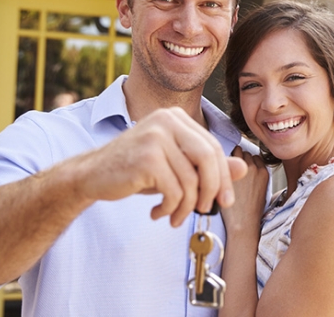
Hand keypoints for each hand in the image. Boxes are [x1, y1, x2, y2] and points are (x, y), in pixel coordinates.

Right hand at [71, 107, 247, 226]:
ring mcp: (156, 136)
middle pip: (208, 158)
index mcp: (176, 117)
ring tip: (175, 217)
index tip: (224, 201)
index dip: (223, 176)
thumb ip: (207, 166)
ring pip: (191, 180)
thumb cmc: (136, 171)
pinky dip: (171, 208)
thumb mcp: (175, 167)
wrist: (90, 176)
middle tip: (206, 210)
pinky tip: (158, 213)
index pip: (213, 147)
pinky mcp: (147, 157)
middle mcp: (167, 120)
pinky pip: (175, 191)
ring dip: (187, 206)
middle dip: (212, 190)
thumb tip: (243, 168)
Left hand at [221, 146, 267, 234]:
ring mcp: (243, 168)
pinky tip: (219, 170)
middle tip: (230, 169)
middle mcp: (256, 167)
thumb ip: (256, 177)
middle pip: (246, 153)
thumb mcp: (261, 191)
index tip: (240, 170)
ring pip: (237, 151)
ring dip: (231, 157)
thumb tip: (247, 169)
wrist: (243, 222)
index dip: (247, 162)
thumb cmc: (249, 210)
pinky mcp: (231, 170)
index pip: (255, 157)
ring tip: (224, 169)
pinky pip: (227, 156)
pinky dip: (223, 160)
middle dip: (238, 158)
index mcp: (264, 172)